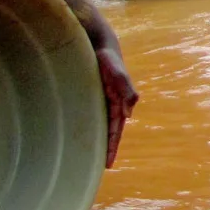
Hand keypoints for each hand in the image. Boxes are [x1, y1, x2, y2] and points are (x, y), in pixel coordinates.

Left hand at [84, 19, 137, 167]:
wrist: (96, 42)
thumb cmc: (108, 58)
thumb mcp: (117, 73)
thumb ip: (125, 89)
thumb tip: (130, 113)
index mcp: (118, 103)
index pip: (116, 130)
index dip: (112, 147)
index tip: (108, 164)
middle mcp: (110, 103)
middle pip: (109, 130)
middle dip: (106, 147)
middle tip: (100, 167)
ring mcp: (100, 99)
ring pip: (99, 124)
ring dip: (98, 138)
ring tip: (88, 156)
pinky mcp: (89, 94)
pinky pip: (90, 115)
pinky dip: (88, 126)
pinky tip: (80, 132)